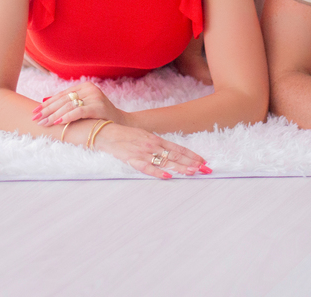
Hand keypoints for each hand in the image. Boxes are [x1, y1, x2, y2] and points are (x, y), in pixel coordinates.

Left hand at [35, 82, 127, 126]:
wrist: (121, 124)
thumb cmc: (99, 117)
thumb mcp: (84, 107)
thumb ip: (68, 103)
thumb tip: (44, 103)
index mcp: (85, 86)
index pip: (61, 95)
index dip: (47, 103)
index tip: (35, 111)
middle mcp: (89, 89)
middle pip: (63, 100)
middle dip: (47, 110)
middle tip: (35, 118)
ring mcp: (95, 97)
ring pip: (69, 106)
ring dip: (54, 115)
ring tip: (43, 123)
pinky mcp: (98, 107)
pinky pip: (79, 111)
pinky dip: (67, 117)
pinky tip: (58, 122)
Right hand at [88, 123, 211, 179]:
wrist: (105, 133)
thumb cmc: (125, 136)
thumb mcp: (144, 137)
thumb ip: (157, 145)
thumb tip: (170, 154)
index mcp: (156, 139)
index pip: (178, 148)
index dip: (192, 155)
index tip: (203, 161)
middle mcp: (152, 145)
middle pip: (176, 155)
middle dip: (191, 162)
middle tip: (205, 169)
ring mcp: (143, 152)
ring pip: (165, 161)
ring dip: (180, 167)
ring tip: (193, 172)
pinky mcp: (132, 159)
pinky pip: (147, 167)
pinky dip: (158, 172)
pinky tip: (168, 176)